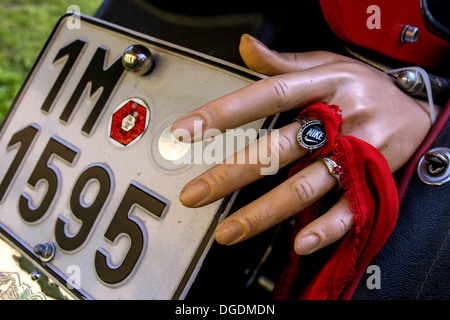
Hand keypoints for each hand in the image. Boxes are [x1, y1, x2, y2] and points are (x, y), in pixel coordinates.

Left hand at [171, 34, 431, 254]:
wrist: (417, 108)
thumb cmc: (363, 86)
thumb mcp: (326, 64)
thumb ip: (281, 62)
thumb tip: (245, 47)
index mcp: (323, 85)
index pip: (268, 95)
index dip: (225, 113)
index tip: (186, 131)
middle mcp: (338, 119)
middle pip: (279, 148)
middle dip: (232, 174)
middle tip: (196, 193)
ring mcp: (356, 154)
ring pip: (305, 185)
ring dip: (265, 212)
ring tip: (229, 230)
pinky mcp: (372, 181)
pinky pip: (349, 209)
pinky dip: (325, 228)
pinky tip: (299, 242)